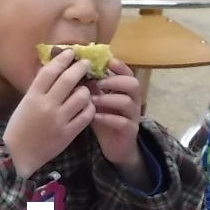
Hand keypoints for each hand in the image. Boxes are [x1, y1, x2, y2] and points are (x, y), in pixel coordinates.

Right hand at [4, 48, 94, 178]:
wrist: (18, 156)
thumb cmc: (19, 128)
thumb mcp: (25, 104)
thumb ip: (39, 87)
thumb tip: (53, 68)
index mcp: (33, 96)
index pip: (50, 71)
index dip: (63, 59)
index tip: (71, 53)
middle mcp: (46, 105)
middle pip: (68, 79)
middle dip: (80, 68)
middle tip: (86, 64)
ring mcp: (58, 120)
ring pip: (82, 96)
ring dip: (86, 90)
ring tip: (85, 91)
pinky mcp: (68, 133)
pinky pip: (86, 115)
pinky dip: (89, 108)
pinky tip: (86, 107)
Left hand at [89, 59, 145, 180]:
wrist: (114, 147)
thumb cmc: (104, 120)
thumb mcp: (97, 102)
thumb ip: (92, 89)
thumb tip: (76, 71)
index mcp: (126, 90)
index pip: (128, 73)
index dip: (119, 66)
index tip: (107, 62)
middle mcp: (133, 100)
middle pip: (133, 84)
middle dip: (114, 81)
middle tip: (97, 83)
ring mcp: (133, 116)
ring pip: (127, 102)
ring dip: (108, 99)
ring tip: (92, 101)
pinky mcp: (129, 131)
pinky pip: (122, 122)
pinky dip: (107, 118)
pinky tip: (94, 117)